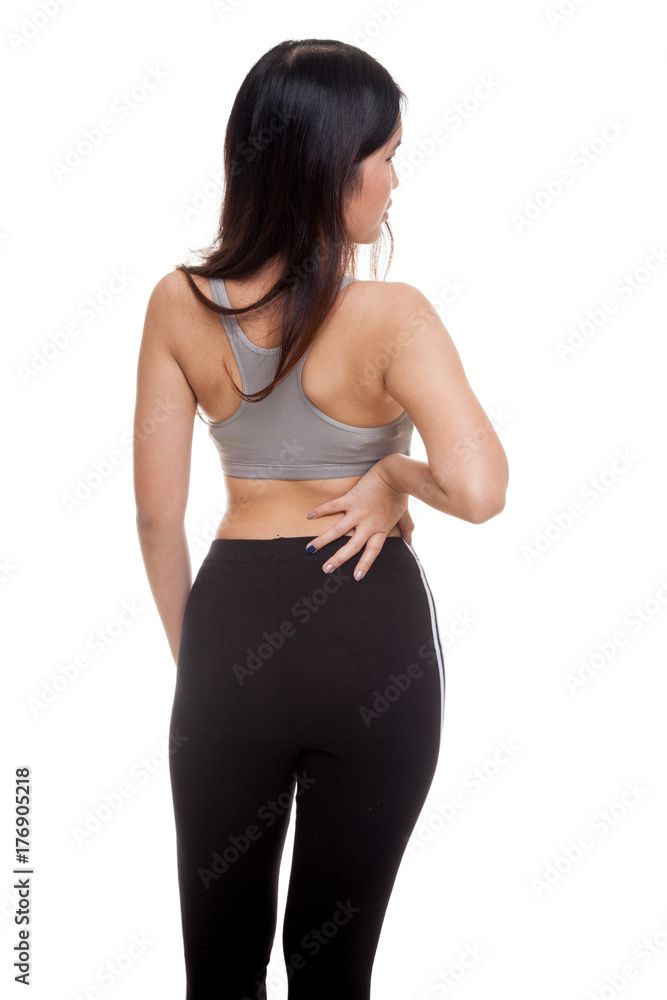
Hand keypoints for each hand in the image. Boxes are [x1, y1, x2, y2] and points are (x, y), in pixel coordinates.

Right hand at [304, 461, 413, 579]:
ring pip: (337, 531)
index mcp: (380, 529)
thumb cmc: (400, 494)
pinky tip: (309, 516)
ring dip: (323, 541)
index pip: (372, 552)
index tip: (357, 577)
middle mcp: (368, 524)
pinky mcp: (350, 499)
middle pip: (351, 546)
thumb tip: (410, 542)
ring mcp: (358, 512)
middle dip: (338, 559)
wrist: (395, 474)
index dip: (365, 564)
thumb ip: (406, 529)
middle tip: (326, 569)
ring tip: (310, 549)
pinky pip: (333, 506)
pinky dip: (321, 511)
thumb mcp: (404, 515)